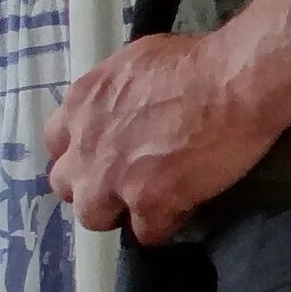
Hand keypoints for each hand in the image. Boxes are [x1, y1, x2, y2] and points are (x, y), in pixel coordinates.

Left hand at [47, 32, 273, 243]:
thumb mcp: (138, 60)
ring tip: (153, 200)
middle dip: (93, 184)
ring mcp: (113, 179)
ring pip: (95, 216)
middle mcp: (86, 146)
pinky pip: (147, 232)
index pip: (57, 142)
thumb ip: (117, 93)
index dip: (82, 150)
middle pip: (66, 186)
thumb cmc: (196, 59)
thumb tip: (128, 105)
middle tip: (126, 178)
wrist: (233, 81)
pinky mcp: (148, 203)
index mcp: (82, 104)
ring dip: (120, 210)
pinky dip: (165, 222)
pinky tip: (186, 206)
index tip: (106, 151)